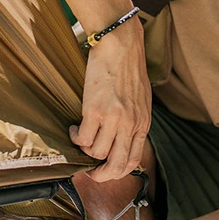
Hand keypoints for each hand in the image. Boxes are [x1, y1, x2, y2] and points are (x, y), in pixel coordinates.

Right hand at [71, 20, 150, 182]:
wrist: (120, 45)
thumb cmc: (129, 67)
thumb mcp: (141, 99)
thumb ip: (135, 119)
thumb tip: (124, 137)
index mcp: (143, 123)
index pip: (132, 161)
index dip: (116, 172)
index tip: (104, 171)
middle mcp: (130, 125)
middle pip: (115, 165)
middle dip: (100, 174)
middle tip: (89, 170)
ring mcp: (113, 119)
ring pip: (96, 153)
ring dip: (85, 150)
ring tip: (81, 135)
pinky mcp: (95, 111)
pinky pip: (82, 138)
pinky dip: (76, 137)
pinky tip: (75, 126)